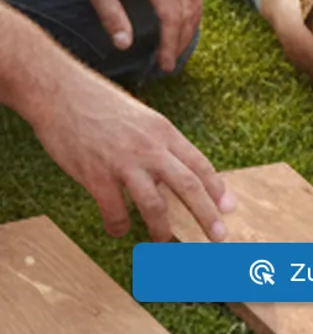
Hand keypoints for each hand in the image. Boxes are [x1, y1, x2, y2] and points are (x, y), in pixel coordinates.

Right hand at [31, 62, 233, 241]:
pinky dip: (118, 226)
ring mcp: (124, 162)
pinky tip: (117, 230)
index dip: (216, 188)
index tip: (229, 207)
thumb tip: (171, 173)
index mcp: (163, 130)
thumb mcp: (140, 117)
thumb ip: (157, 144)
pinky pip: (114, 212)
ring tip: (163, 241)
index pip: (198, 163)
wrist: (62, 92)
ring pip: (154, 205)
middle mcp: (150, 146)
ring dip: (162, 229)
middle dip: (207, 215)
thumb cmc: (99, 103)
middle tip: (219, 239)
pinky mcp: (96, 175)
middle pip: (188, 185)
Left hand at [73, 0, 202, 72]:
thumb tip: (125, 46)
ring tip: (176, 49)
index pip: (172, 16)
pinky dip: (191, 10)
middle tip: (168, 64)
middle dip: (181, 40)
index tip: (163, 64)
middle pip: (188, 10)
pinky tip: (182, 23)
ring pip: (195, 0)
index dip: (170, 43)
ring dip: (190, 26)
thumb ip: (111, 16)